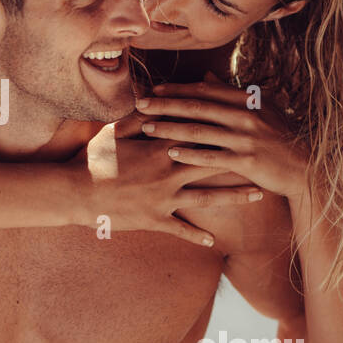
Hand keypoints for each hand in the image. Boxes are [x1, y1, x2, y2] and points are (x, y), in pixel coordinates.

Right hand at [74, 112, 264, 246]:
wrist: (74, 192)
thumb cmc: (91, 159)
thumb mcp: (113, 132)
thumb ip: (136, 118)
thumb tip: (151, 102)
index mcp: (160, 147)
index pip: (199, 132)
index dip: (224, 127)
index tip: (247, 123)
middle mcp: (169, 171)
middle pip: (214, 163)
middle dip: (243, 160)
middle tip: (267, 158)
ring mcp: (164, 198)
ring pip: (208, 197)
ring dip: (234, 196)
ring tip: (258, 196)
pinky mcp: (154, 219)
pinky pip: (180, 229)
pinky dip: (196, 235)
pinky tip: (213, 241)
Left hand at [134, 74, 309, 199]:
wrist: (303, 165)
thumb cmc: (279, 135)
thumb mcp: (260, 108)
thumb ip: (232, 92)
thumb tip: (208, 75)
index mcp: (246, 100)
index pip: (205, 90)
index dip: (177, 89)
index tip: (154, 90)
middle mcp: (244, 116)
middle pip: (197, 107)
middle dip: (165, 105)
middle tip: (140, 105)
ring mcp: (245, 139)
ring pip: (200, 131)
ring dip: (170, 128)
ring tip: (148, 127)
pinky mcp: (246, 161)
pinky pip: (211, 157)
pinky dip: (190, 154)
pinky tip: (170, 152)